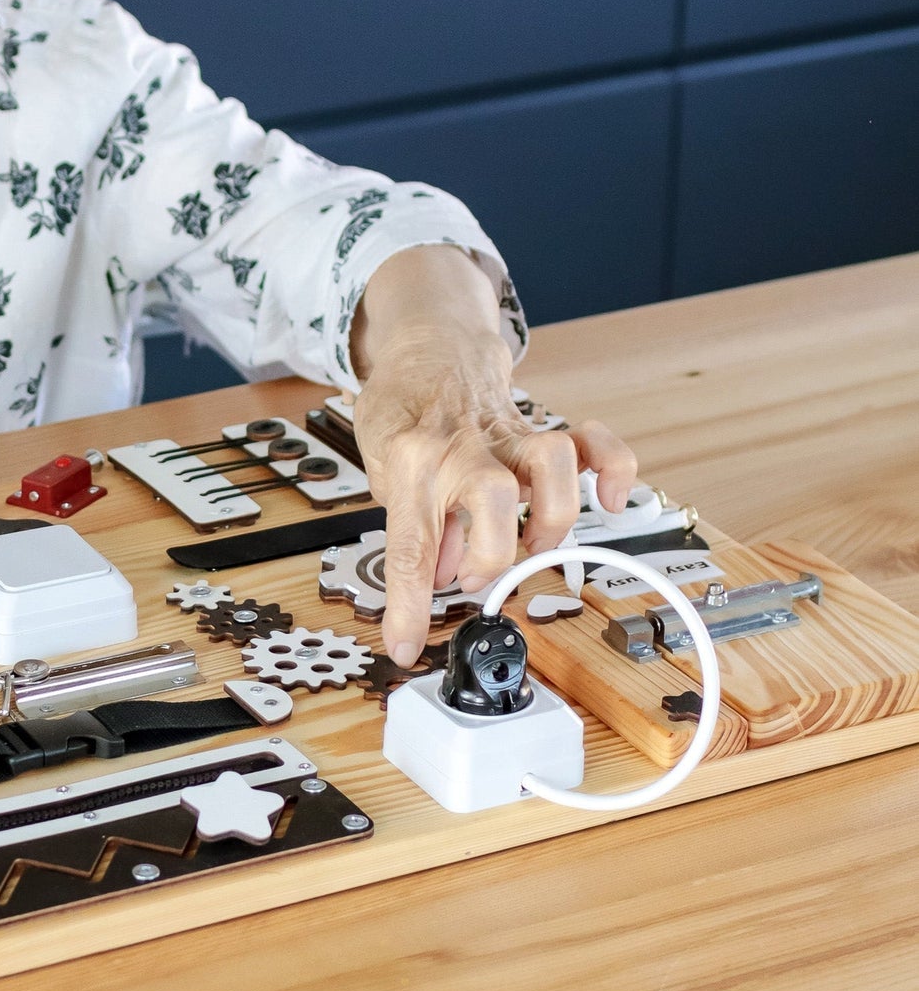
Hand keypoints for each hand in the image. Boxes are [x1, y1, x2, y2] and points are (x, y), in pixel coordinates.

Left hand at [349, 246, 635, 666]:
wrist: (429, 344)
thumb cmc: (402, 409)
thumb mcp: (380, 467)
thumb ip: (411, 522)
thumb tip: (440, 577)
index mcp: (411, 457)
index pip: (409, 543)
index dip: (408, 604)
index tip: (407, 646)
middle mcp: (464, 447)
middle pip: (492, 499)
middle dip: (489, 556)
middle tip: (471, 576)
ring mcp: (508, 436)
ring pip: (550, 463)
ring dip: (550, 516)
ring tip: (533, 544)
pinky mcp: (540, 430)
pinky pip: (591, 442)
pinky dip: (611, 468)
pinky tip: (608, 498)